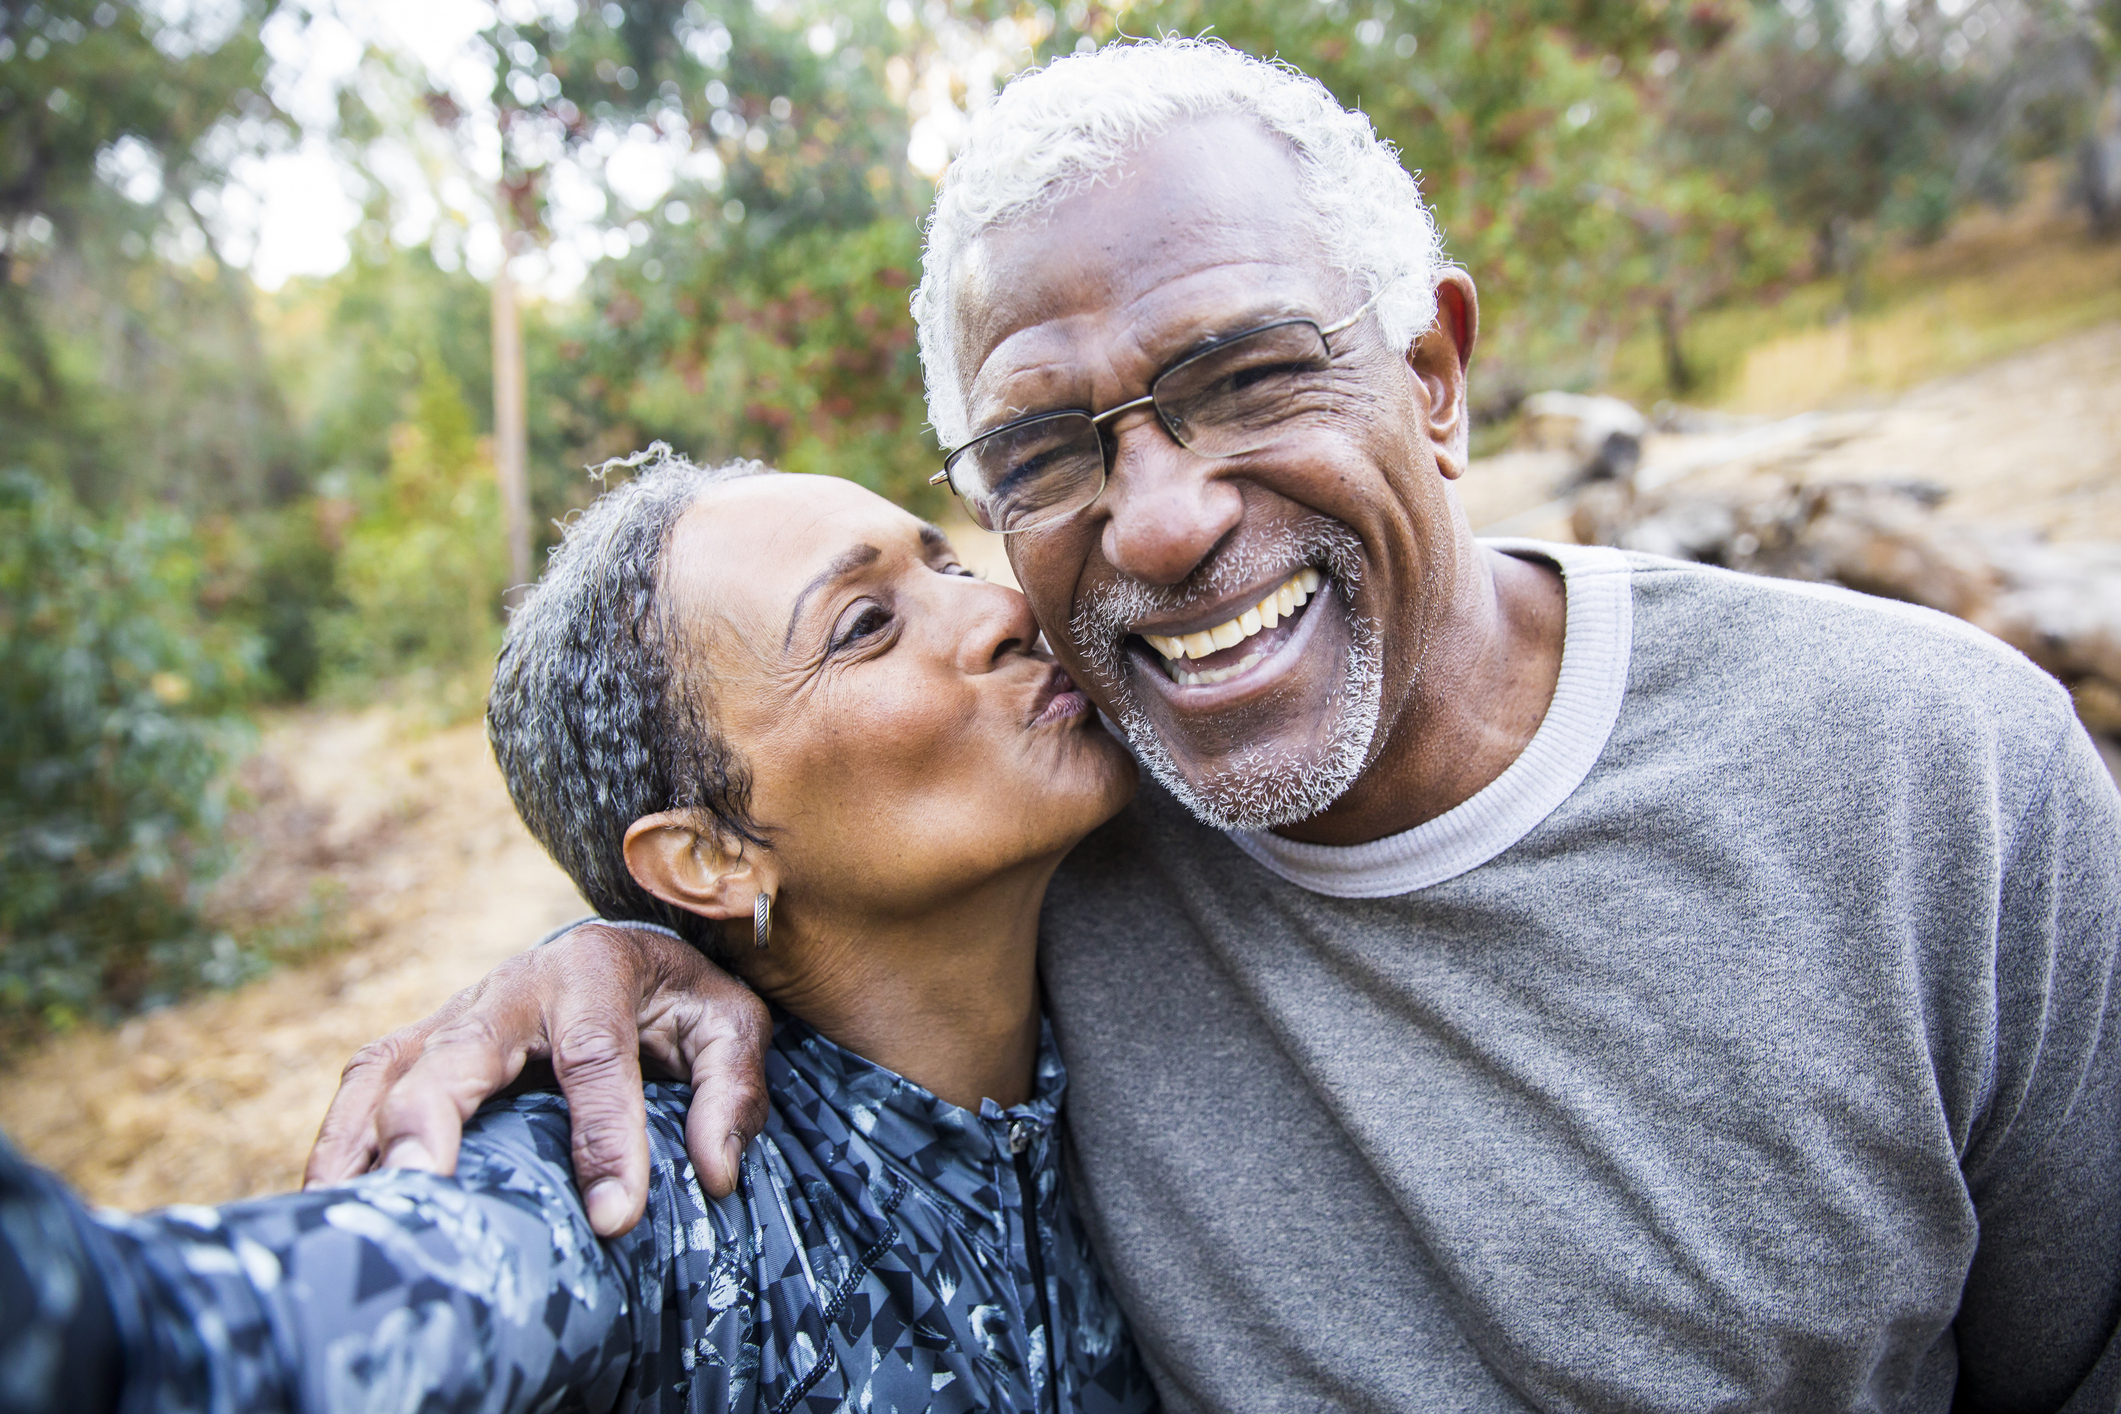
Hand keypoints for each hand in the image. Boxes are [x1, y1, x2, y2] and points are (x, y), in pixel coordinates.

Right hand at [302, 923, 769, 1236]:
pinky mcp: (418, 1044)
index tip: (614, 1217)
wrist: (626, 955)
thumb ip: (731, 1089)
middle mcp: (511, 985)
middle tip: (425, 1190)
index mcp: (594, 970)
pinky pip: (362, 1088)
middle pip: (458, 1054)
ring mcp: (453, 1014)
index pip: (594, 1056)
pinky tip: (333, 1204)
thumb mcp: (730, 1025)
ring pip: (390, 1070)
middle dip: (434, 1120)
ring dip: (365, 1140)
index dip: (604, 1136)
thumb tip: (716, 1171)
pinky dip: (340, 1142)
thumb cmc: (678, 999)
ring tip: (359, 1215)